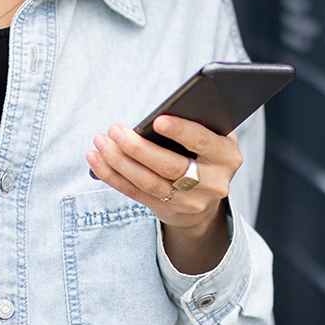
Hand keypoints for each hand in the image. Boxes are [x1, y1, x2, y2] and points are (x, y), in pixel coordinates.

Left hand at [87, 116, 239, 274]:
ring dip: (120, 162)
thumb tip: (159, 114)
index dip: (181, 131)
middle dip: (139, 148)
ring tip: (101, 143)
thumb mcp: (212, 136)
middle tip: (114, 131)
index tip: (157, 120)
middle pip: (171, 166)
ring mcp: (191, 201)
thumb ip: (196, 125)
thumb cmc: (204, 152)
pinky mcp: (169, 211)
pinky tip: (96, 161)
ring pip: (150, 182)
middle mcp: (213, 182)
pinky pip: (136, 194)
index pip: (203, 142)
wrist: (207, 195)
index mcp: (227, 156)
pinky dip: (113, 177)